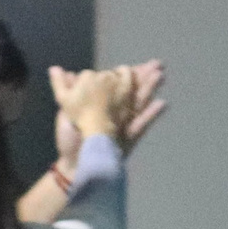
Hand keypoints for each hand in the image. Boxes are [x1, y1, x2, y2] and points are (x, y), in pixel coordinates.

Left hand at [52, 61, 166, 161]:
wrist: (72, 165)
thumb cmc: (69, 139)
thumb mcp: (66, 113)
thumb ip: (69, 92)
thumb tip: (66, 72)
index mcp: (104, 104)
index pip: (118, 85)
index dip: (129, 73)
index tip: (137, 64)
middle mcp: (117, 112)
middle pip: (134, 92)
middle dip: (145, 78)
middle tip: (158, 64)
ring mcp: (124, 125)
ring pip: (140, 105)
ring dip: (149, 90)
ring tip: (160, 76)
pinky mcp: (129, 140)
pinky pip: (141, 126)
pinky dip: (150, 115)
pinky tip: (162, 103)